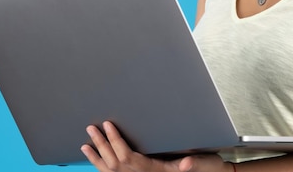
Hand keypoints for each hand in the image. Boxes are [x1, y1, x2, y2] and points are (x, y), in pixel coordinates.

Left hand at [80, 121, 227, 171]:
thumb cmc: (207, 170)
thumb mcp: (204, 164)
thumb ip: (194, 164)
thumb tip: (186, 164)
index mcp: (155, 170)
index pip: (129, 156)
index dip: (116, 141)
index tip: (108, 125)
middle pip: (116, 163)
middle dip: (101, 145)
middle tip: (90, 129)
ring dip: (98, 158)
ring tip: (85, 145)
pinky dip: (103, 167)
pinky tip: (97, 159)